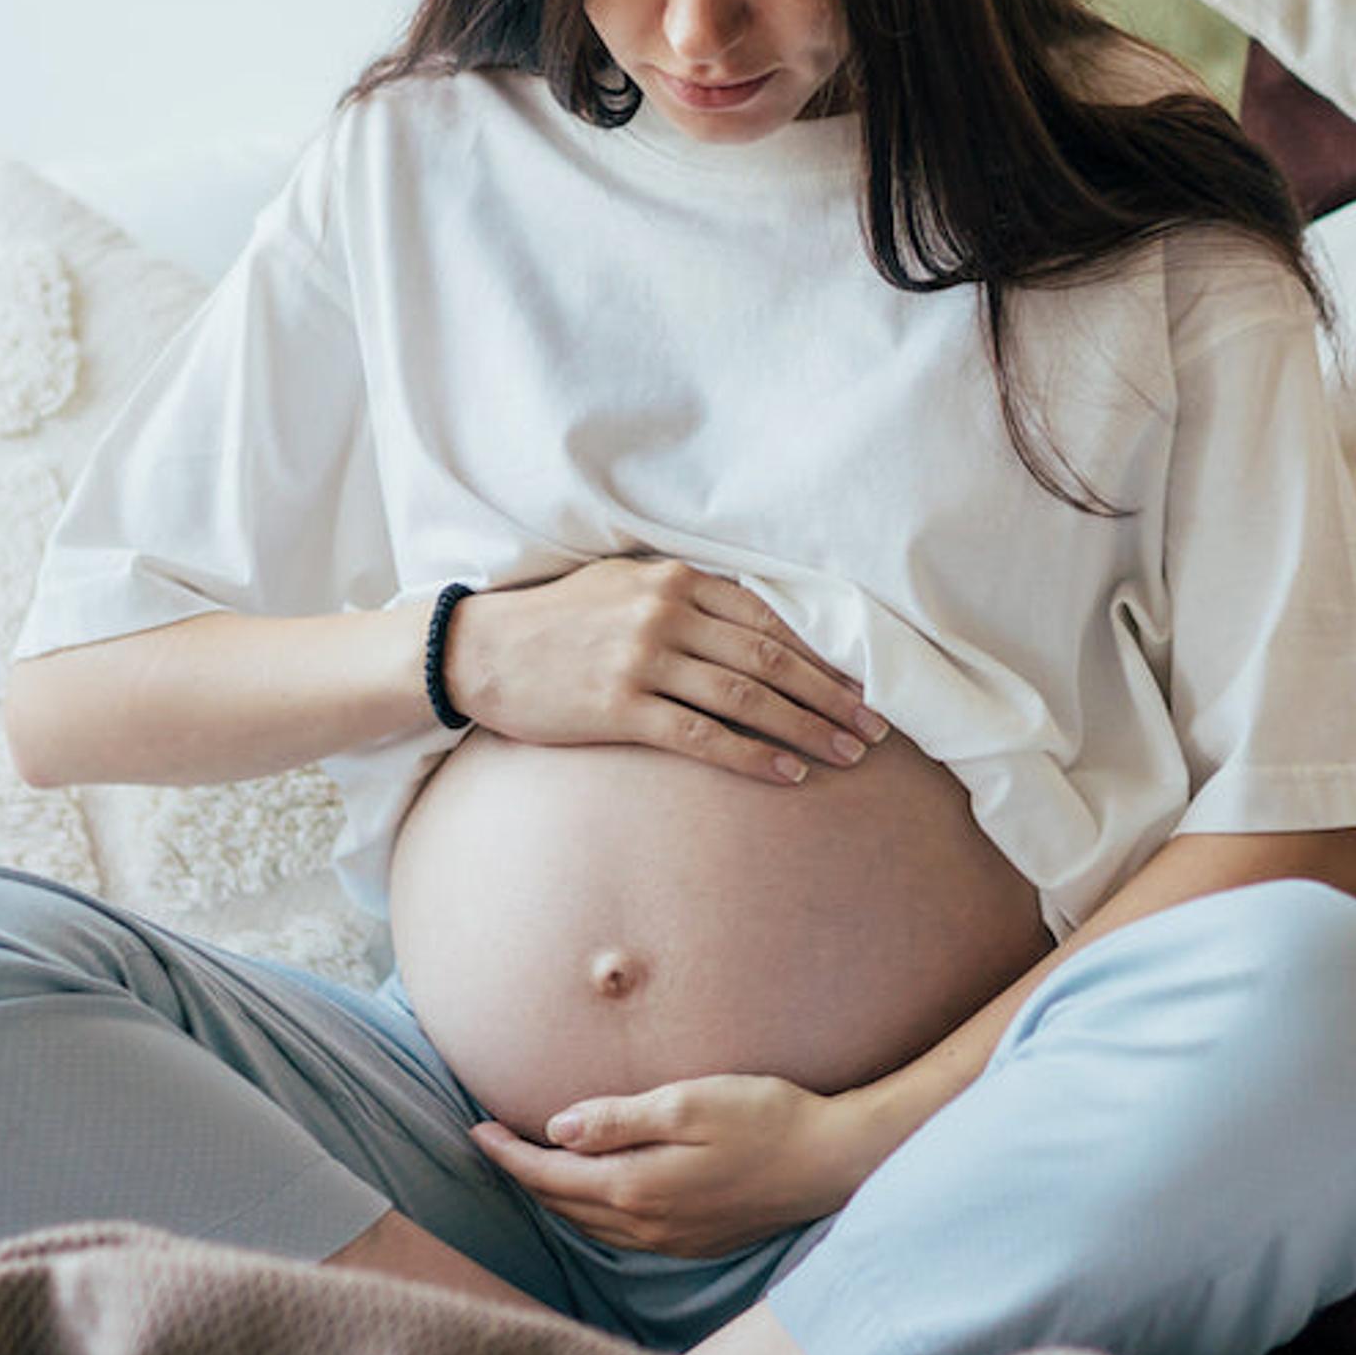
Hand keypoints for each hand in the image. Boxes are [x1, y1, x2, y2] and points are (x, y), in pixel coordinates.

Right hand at [443, 557, 886, 785]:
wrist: (479, 650)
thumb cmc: (558, 620)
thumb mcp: (624, 585)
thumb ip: (687, 596)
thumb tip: (758, 622)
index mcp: (675, 579)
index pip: (771, 619)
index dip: (825, 655)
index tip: (865, 683)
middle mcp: (665, 615)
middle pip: (771, 660)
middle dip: (832, 696)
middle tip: (876, 728)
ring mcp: (642, 661)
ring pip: (747, 699)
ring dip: (807, 730)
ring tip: (847, 755)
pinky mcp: (619, 708)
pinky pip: (702, 737)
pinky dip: (753, 757)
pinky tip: (788, 775)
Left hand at [468, 1074, 897, 1255]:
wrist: (835, 1162)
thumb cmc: (768, 1119)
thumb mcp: (690, 1102)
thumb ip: (620, 1118)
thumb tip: (558, 1128)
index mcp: (637, 1188)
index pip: (550, 1174)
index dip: (508, 1154)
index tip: (475, 1130)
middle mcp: (646, 1225)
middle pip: (562, 1204)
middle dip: (522, 1176)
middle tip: (491, 1144)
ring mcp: (672, 1240)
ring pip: (589, 1224)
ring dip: (554, 1198)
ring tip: (530, 1168)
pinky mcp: (694, 1242)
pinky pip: (621, 1233)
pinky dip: (591, 1212)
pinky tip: (591, 1195)